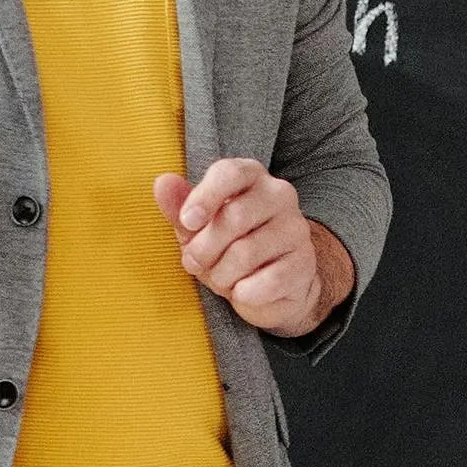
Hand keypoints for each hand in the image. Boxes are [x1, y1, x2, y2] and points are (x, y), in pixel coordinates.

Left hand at [162, 158, 351, 334]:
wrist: (274, 285)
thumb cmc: (230, 247)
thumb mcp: (199, 227)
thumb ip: (180, 206)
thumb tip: (162, 183)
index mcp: (251, 176)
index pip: (230, 173)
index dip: (204, 197)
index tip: (187, 222)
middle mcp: (280, 195)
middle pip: (233, 217)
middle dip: (204, 248)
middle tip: (194, 264)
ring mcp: (296, 228)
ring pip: (245, 253)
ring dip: (221, 275)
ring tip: (221, 278)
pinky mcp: (304, 263)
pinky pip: (267, 281)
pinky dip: (245, 293)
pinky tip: (243, 291)